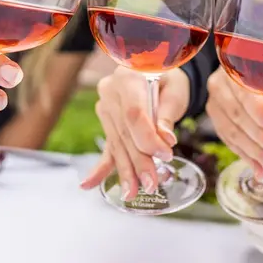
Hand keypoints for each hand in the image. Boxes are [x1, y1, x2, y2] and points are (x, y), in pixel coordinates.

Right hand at [79, 67, 188, 198]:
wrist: (156, 69)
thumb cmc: (169, 78)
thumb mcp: (174, 91)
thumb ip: (167, 115)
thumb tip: (165, 140)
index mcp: (128, 77)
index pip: (134, 115)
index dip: (148, 138)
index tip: (165, 155)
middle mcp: (110, 92)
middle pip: (124, 133)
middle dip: (138, 163)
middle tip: (150, 185)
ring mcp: (105, 107)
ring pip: (117, 144)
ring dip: (125, 170)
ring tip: (131, 193)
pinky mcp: (107, 122)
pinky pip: (107, 146)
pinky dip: (101, 167)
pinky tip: (87, 185)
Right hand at [203, 68, 262, 176]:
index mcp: (236, 67)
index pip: (247, 93)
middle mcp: (220, 84)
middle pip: (237, 115)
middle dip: (260, 137)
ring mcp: (215, 103)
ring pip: (231, 132)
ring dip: (253, 152)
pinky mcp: (217, 121)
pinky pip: (230, 142)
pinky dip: (247, 157)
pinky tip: (260, 169)